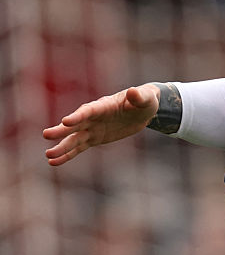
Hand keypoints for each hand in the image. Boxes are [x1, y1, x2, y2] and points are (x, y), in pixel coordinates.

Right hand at [42, 84, 160, 165]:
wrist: (142, 110)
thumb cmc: (145, 101)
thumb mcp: (146, 99)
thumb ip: (139, 97)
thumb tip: (133, 92)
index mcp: (103, 105)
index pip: (88, 111)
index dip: (78, 116)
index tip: (66, 122)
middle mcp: (93, 117)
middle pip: (75, 124)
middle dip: (62, 130)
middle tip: (47, 135)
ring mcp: (92, 128)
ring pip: (74, 139)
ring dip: (62, 147)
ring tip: (48, 156)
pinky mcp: (94, 138)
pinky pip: (79, 148)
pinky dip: (68, 155)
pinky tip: (54, 162)